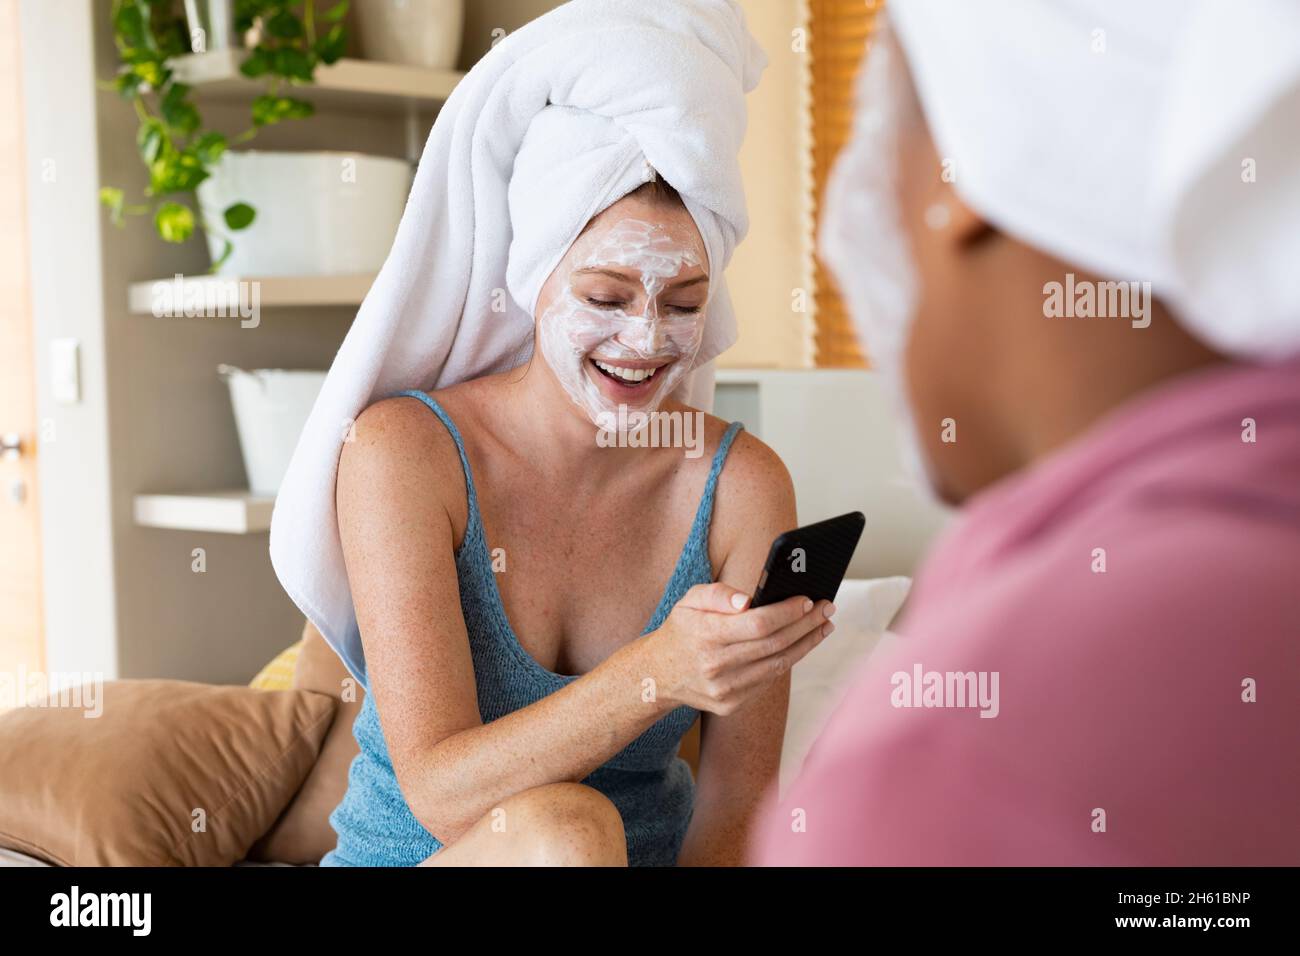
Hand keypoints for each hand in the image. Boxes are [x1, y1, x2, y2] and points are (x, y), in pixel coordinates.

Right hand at [640, 582, 834, 714]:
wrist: (657, 674)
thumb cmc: (681, 629)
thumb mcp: (690, 600)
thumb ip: (718, 594)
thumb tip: (748, 601)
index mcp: (705, 635)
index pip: (758, 623)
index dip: (788, 612)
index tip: (808, 599)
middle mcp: (715, 665)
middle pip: (774, 644)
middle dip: (807, 624)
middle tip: (827, 608)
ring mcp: (724, 690)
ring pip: (777, 665)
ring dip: (806, 644)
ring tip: (823, 626)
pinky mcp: (730, 705)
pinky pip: (768, 680)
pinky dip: (788, 661)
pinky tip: (801, 644)